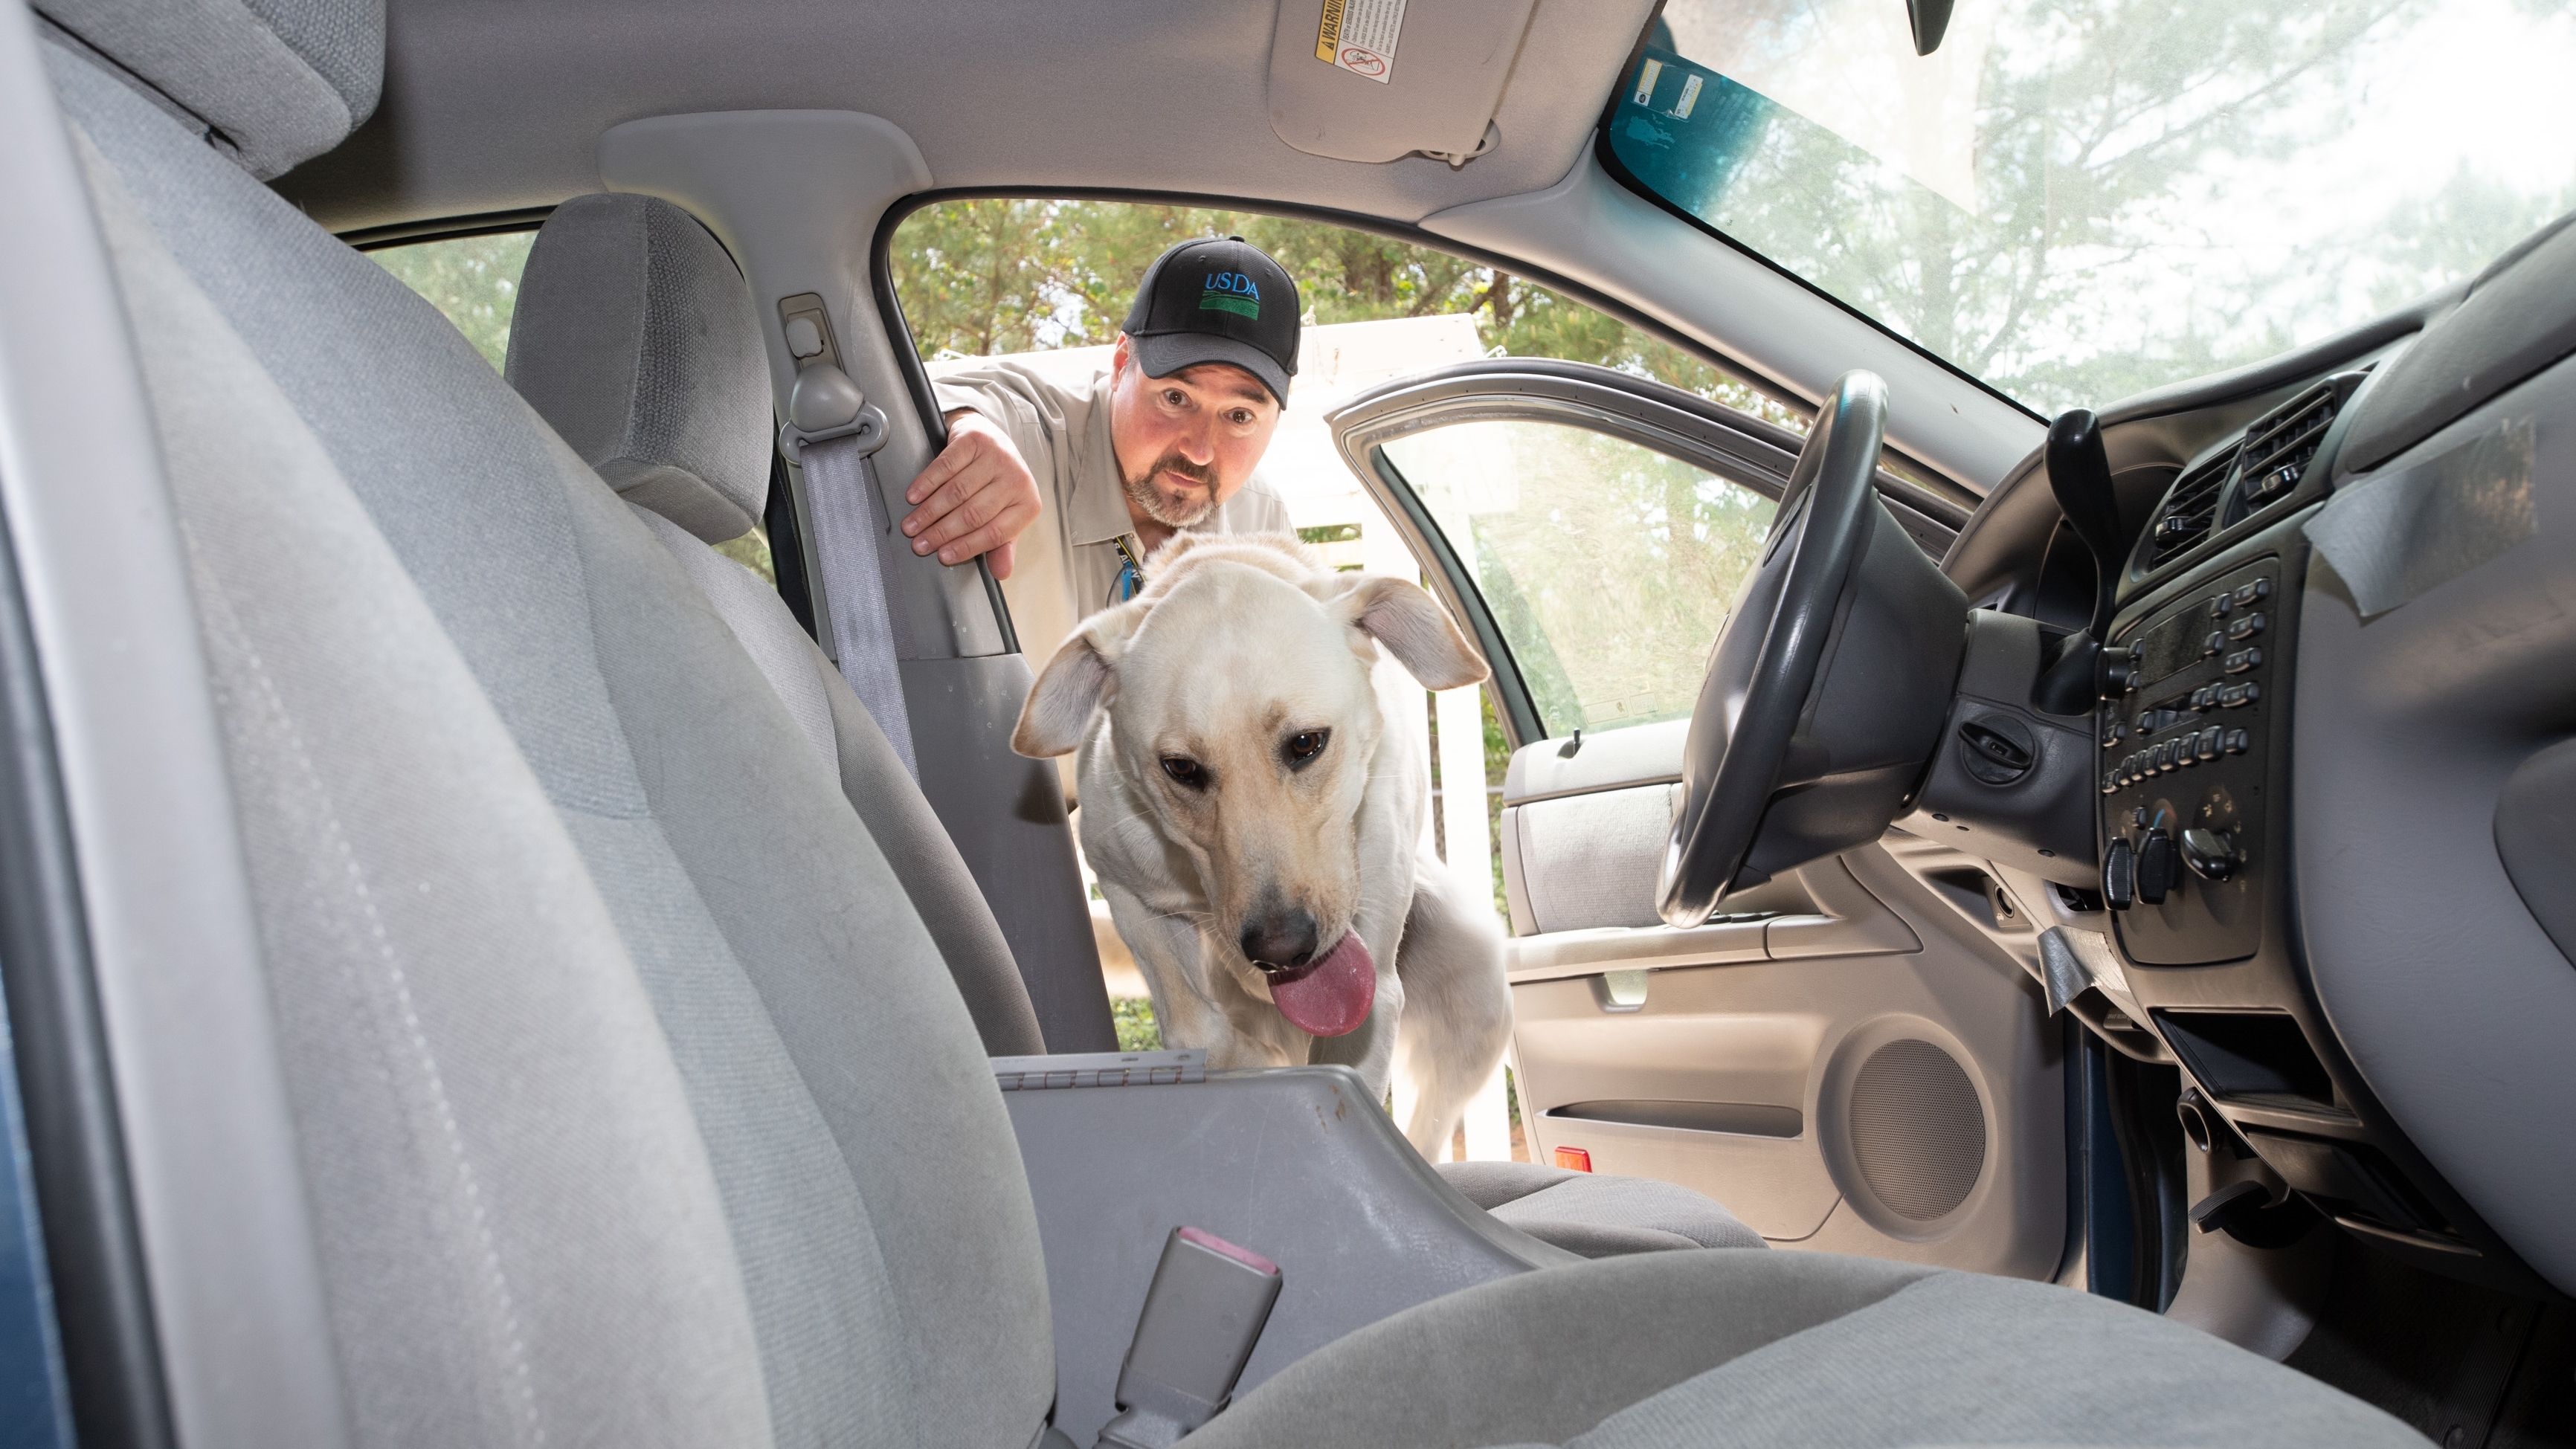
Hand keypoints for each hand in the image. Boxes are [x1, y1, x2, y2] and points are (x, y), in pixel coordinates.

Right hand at [901, 410, 1039, 578]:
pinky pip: (945, 467)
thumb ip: (1002, 544)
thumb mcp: (1005, 514)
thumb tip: (1001, 572)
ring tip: (912, 526)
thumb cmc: (997, 482)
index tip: (943, 556)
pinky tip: (914, 497)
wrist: (990, 438)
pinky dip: (926, 484)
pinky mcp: (976, 439)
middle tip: (920, 544)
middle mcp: (1017, 479)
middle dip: (941, 533)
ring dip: (929, 512)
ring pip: (957, 492)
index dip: (966, 547)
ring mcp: (997, 456)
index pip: (995, 533)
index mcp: (1028, 504)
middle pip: (973, 514)